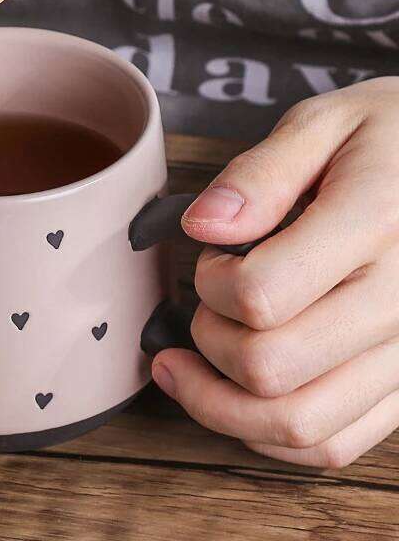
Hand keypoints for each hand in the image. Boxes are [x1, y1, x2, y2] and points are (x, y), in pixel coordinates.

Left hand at [152, 77, 398, 467]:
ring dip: (222, 405)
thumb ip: (259, 174)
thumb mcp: (324, 123)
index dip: (210, 281)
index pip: (263, 294)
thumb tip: (202, 226)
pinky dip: (269, 435)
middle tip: (204, 302)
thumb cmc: (389, 137)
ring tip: (187, 369)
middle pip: (272, 367)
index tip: (210, 256)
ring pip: (301, 425)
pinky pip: (336, 442)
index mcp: (376, 224)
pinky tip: (236, 400)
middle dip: (209, 340)